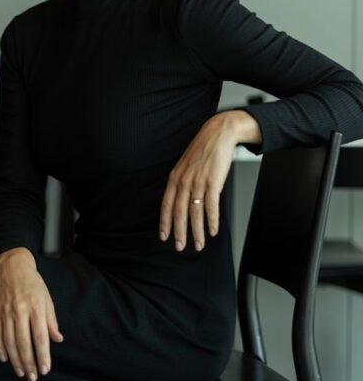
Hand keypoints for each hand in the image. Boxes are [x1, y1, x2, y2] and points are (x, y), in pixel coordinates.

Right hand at [0, 249, 63, 380]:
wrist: (12, 266)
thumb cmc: (33, 283)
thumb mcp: (47, 298)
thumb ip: (51, 320)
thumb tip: (57, 339)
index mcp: (36, 307)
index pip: (40, 337)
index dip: (42, 355)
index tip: (45, 369)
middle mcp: (20, 310)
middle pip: (24, 343)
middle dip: (29, 363)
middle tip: (32, 377)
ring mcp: (6, 311)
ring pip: (9, 341)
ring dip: (15, 360)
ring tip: (21, 371)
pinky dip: (0, 348)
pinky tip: (4, 358)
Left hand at [159, 110, 261, 251]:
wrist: (217, 134)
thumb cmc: (202, 150)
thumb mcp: (185, 165)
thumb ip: (181, 182)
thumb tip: (180, 200)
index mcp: (175, 178)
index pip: (166, 205)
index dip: (164, 222)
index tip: (163, 236)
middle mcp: (184, 181)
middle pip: (179, 212)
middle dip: (179, 232)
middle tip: (180, 246)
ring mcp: (198, 182)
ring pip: (195, 213)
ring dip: (197, 231)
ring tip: (198, 244)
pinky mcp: (213, 182)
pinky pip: (211, 206)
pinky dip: (212, 221)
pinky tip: (212, 230)